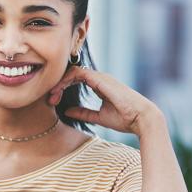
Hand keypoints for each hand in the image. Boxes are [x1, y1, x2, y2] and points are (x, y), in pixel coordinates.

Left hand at [47, 65, 162, 135]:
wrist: (141, 119)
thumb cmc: (125, 119)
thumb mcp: (98, 117)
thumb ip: (83, 112)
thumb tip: (67, 111)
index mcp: (100, 85)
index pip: (76, 79)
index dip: (62, 87)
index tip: (53, 101)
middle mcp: (100, 79)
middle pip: (72, 74)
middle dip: (58, 85)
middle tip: (50, 99)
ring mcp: (101, 77)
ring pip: (74, 71)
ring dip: (60, 82)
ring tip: (52, 95)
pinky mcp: (101, 79)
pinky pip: (78, 73)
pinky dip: (66, 80)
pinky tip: (59, 90)